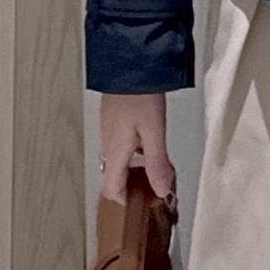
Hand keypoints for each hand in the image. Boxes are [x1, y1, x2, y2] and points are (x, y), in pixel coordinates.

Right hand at [99, 92, 176, 206]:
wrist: (129, 65)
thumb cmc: (140, 96)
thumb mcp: (154, 132)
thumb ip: (157, 163)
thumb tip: (161, 191)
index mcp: (115, 152)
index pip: (111, 189)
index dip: (125, 201)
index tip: (142, 204)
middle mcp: (107, 144)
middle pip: (116, 175)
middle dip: (134, 184)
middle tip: (156, 183)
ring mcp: (108, 130)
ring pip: (119, 158)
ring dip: (135, 165)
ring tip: (158, 162)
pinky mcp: (113, 118)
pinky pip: (120, 143)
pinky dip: (134, 149)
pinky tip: (149, 138)